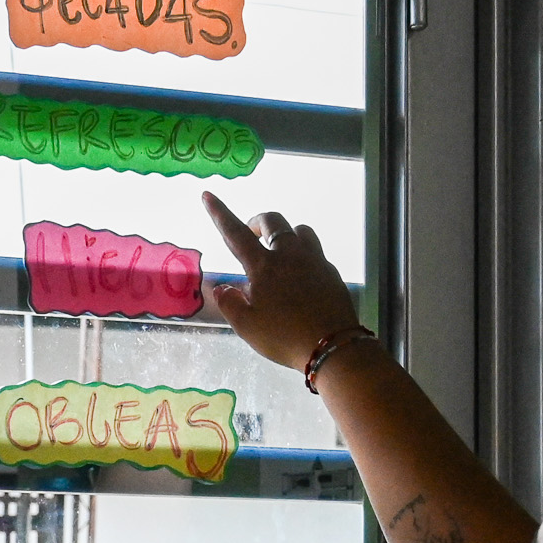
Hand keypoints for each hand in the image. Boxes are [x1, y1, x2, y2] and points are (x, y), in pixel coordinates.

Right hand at [203, 192, 360, 371]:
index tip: (208, 195)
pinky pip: (315, 251)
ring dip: (285, 234)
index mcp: (264, 266)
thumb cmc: (285, 337)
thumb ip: (230, 303)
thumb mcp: (247, 326)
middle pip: (273, 221)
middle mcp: (290, 256)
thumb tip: (222, 288)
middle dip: (257, 222)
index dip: (219, 213)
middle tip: (251, 235)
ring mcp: (315, 261)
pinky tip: (300, 274)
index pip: (235, 233)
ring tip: (278, 251)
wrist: (334, 347)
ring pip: (300, 230)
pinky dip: (303, 254)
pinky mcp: (331, 272)